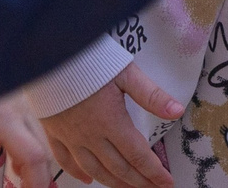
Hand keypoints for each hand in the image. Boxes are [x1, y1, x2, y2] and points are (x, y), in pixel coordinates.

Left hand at [0, 93, 53, 187]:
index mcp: (5, 115)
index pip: (34, 156)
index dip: (37, 183)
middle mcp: (19, 106)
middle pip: (42, 148)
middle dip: (39, 176)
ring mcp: (19, 99)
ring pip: (39, 136)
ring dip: (34, 161)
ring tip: (21, 180)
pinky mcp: (13, 95)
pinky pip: (31, 124)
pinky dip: (29, 145)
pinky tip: (14, 156)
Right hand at [41, 65, 181, 187]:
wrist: (50, 54)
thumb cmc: (88, 59)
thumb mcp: (125, 72)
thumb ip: (151, 94)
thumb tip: (177, 111)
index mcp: (111, 122)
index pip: (138, 156)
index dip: (154, 173)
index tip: (167, 183)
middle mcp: (91, 136)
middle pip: (118, 168)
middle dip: (138, 181)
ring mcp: (70, 136)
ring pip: (94, 170)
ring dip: (113, 182)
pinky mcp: (54, 131)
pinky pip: (65, 160)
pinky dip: (78, 173)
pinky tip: (88, 179)